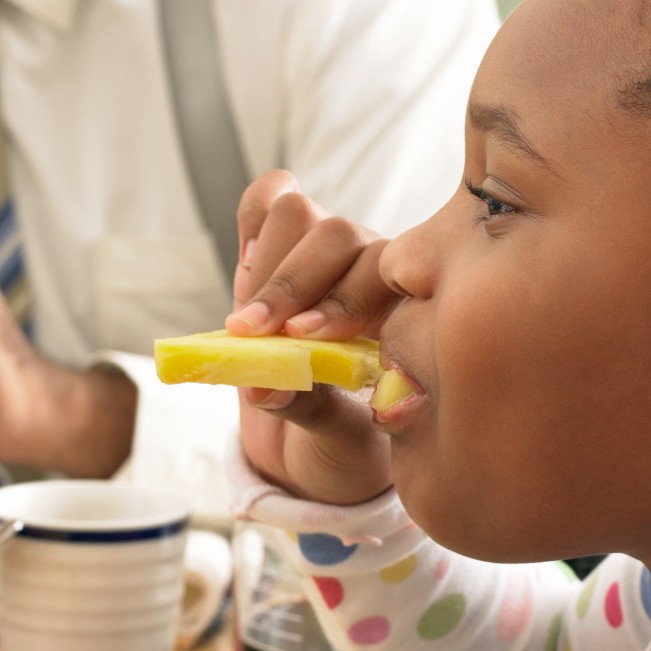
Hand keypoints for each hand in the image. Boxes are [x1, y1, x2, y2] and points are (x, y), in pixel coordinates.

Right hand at [229, 171, 395, 504]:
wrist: (318, 450)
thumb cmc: (347, 446)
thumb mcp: (340, 440)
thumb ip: (311, 408)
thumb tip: (265, 384)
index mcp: (406, 313)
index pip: (383, 270)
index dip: (340, 299)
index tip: (303, 339)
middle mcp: (370, 272)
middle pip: (336, 235)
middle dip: (290, 285)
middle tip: (254, 334)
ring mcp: (323, 256)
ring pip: (299, 212)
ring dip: (264, 266)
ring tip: (244, 323)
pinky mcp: (277, 247)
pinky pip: (268, 201)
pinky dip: (250, 220)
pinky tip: (244, 266)